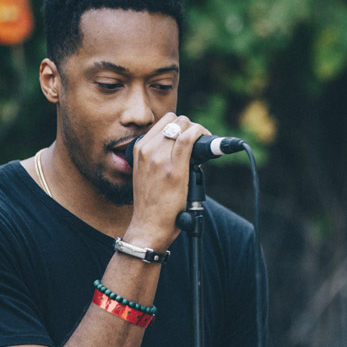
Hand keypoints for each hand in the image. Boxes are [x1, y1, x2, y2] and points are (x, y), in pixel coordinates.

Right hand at [126, 113, 209, 251]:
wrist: (148, 226)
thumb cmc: (151, 204)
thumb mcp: (147, 173)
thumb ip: (159, 158)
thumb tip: (183, 149)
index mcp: (139, 149)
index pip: (164, 122)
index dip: (180, 126)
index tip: (189, 138)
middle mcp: (147, 150)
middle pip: (175, 120)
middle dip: (190, 127)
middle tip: (199, 143)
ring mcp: (159, 158)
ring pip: (183, 125)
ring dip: (198, 131)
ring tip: (204, 145)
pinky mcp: (174, 169)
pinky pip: (189, 138)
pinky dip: (201, 134)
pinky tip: (207, 142)